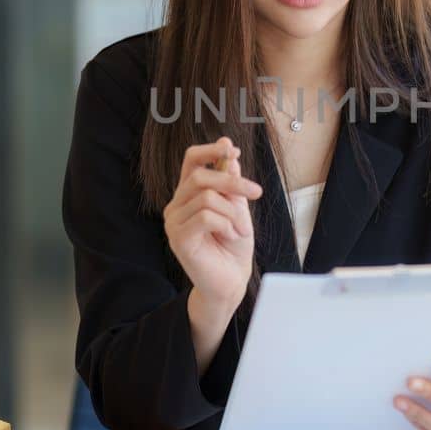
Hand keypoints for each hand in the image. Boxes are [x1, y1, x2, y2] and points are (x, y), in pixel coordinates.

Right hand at [163, 137, 261, 319]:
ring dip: (232, 211)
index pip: (190, 160)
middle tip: (256, 192)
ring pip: (206, 197)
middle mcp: (177, 205)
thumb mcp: (237, 208)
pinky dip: (226, 224)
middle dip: (232, 181)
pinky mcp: (179, 238)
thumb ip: (230, 184)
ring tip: (240, 229)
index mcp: (189, 194)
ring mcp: (174, 222)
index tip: (231, 149)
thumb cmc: (233, 245)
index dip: (210, 150)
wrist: (232, 280)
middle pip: (200, 175)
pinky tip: (231, 236)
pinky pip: (206, 217)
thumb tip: (229, 155)